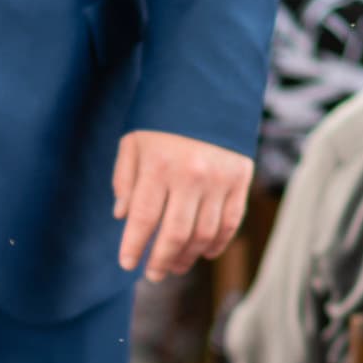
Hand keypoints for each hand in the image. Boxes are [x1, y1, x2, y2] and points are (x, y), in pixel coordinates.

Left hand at [114, 130, 251, 282]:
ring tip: (176, 266)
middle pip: (174, 234)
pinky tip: (204, 253)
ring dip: (188, 256)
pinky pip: (230, 223)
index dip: (133, 247)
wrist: (209, 87)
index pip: (142, 219)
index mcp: (159, 165)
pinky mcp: (240, 180)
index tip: (127, 264)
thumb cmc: (163, 117)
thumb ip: (125, 179)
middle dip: (161, 261)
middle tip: (154, 275)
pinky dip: (218, 243)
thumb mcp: (133, 141)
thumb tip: (122, 217)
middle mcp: (191, 175)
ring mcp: (219, 179)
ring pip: (204, 234)